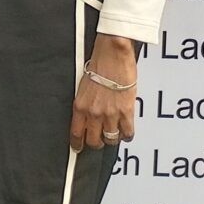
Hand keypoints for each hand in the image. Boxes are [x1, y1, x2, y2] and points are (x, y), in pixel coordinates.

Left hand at [70, 34, 136, 150]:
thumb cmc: (99, 66)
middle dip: (96, 143)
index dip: (77, 143)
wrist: (112, 55)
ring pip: (110, 139)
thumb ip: (85, 103)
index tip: (78, 148)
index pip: (76, 132)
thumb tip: (87, 114)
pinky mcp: (125, 111)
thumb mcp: (83, 87)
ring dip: (112, 139)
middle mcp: (93, 112)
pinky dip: (127, 135)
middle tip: (99, 141)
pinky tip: (126, 133)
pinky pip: (127, 132)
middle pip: (93, 140)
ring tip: (114, 135)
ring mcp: (110, 114)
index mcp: (80, 106)